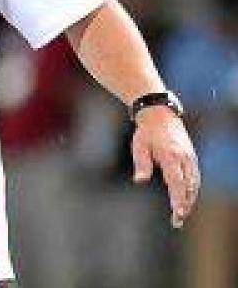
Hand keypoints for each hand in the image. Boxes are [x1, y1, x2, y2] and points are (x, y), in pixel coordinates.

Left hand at [131, 105, 199, 227]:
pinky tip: (186, 199)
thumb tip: (139, 180)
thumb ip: (142, 163)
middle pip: (189, 187)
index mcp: (171, 156)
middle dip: (185, 205)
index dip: (178, 199)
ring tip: (181, 214)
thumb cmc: (147, 132)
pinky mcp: (191, 157)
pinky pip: (195, 178)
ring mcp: (190, 158)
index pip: (177, 183)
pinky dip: (192, 190)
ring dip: (190, 200)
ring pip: (194, 184)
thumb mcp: (139, 145)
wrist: (160, 114)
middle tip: (177, 220)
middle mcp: (184, 158)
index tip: (177, 213)